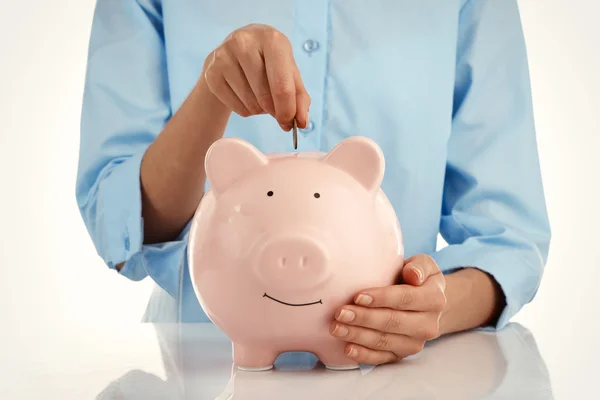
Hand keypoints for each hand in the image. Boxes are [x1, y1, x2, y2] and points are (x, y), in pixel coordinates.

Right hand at [202, 24, 309, 130]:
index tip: (289, 123)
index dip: (287, 110)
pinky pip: (234, 106)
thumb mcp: (289, 73)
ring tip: (259, 96)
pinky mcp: (211, 72)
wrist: (236, 50)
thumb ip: (300, 98)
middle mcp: (245, 42)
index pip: (282, 85)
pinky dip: (244, 110)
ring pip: (249, 103)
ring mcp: (224, 56)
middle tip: (276, 110)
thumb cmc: (269, 63)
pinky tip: (245, 96)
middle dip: (274, 110)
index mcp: (272, 39)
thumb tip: (301, 122)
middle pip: (265, 96)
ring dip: (259, 109)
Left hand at [330, 254, 446, 365]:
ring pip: (384, 341)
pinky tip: (348, 348)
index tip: (358, 296)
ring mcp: (415, 343)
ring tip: (337, 328)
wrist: (427, 305)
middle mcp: (427, 325)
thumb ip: (419, 266)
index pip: (405, 298)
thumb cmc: (417, 279)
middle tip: (340, 313)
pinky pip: (382, 358)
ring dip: (358, 336)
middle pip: (392, 322)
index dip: (381, 298)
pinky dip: (364, 355)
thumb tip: (413, 275)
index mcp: (434, 299)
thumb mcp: (424, 265)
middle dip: (364, 318)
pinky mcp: (402, 355)